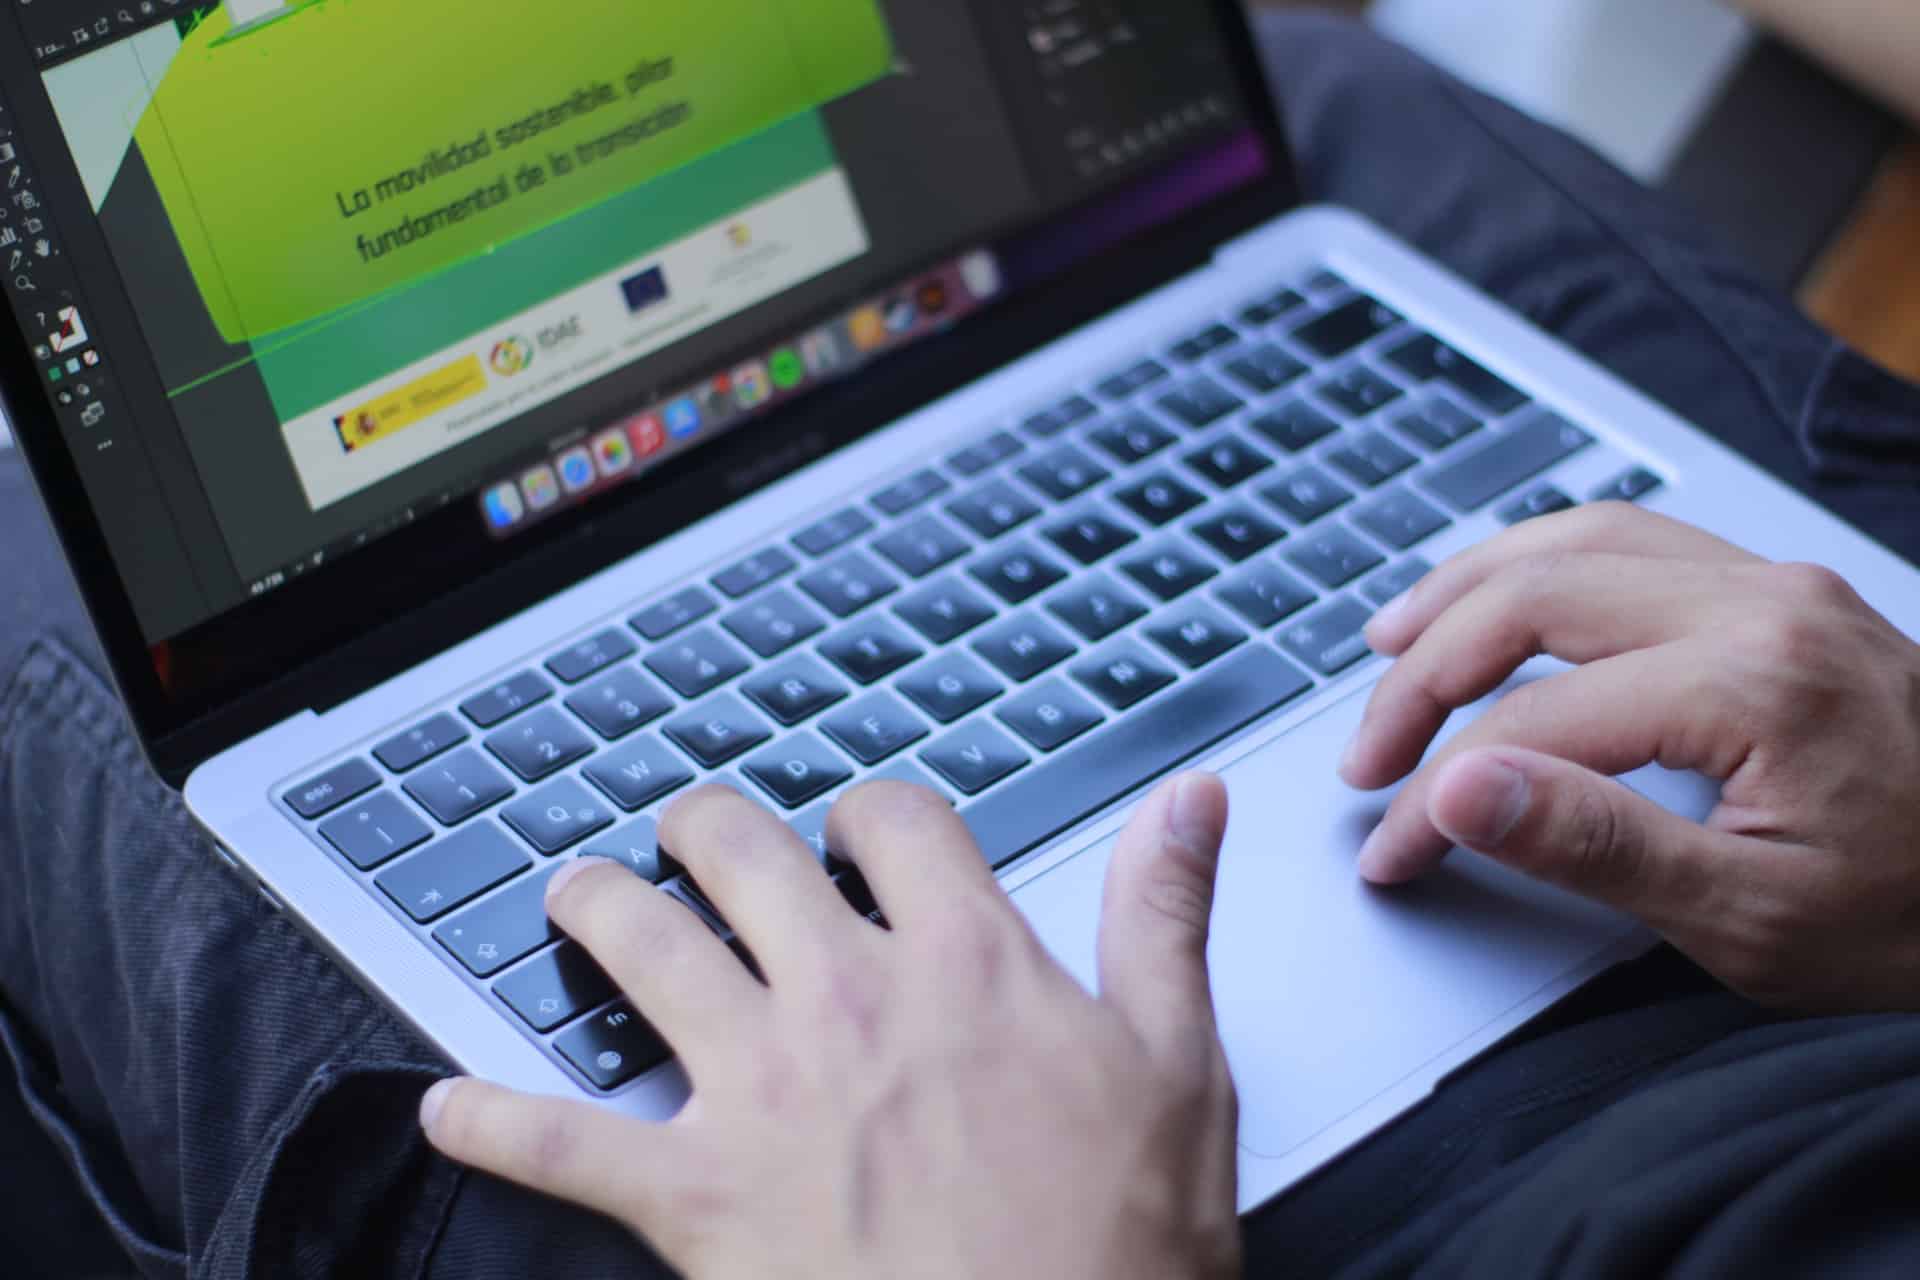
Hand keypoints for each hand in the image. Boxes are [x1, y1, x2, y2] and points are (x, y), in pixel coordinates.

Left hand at [420, 776, 1241, 1279]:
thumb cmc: (1117, 1252)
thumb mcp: (1178, 1068)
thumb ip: (1163, 917)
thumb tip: (1187, 803)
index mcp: (964, 961)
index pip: (892, 819)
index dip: (870, 810)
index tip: (862, 830)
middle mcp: (847, 999)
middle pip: (741, 850)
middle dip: (707, 827)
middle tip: (695, 836)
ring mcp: (762, 1090)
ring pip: (638, 945)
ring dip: (594, 906)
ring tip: (579, 894)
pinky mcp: (697, 1195)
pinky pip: (561, 1140)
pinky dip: (494, 1120)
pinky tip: (450, 1103)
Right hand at [1341, 502, 1919, 1011]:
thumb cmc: (1916, 917)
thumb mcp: (1757, 920)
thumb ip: (1597, 847)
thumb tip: (1457, 792)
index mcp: (1752, 681)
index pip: (1534, 722)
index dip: (1436, 791)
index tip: (1391, 850)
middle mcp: (1760, 601)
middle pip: (1533, 597)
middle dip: (1424, 677)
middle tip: (1368, 755)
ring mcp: (1773, 582)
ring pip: (1573, 539)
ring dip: (1466, 590)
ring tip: (1389, 644)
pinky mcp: (1778, 589)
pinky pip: (1628, 537)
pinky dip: (1537, 562)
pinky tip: (1499, 596)